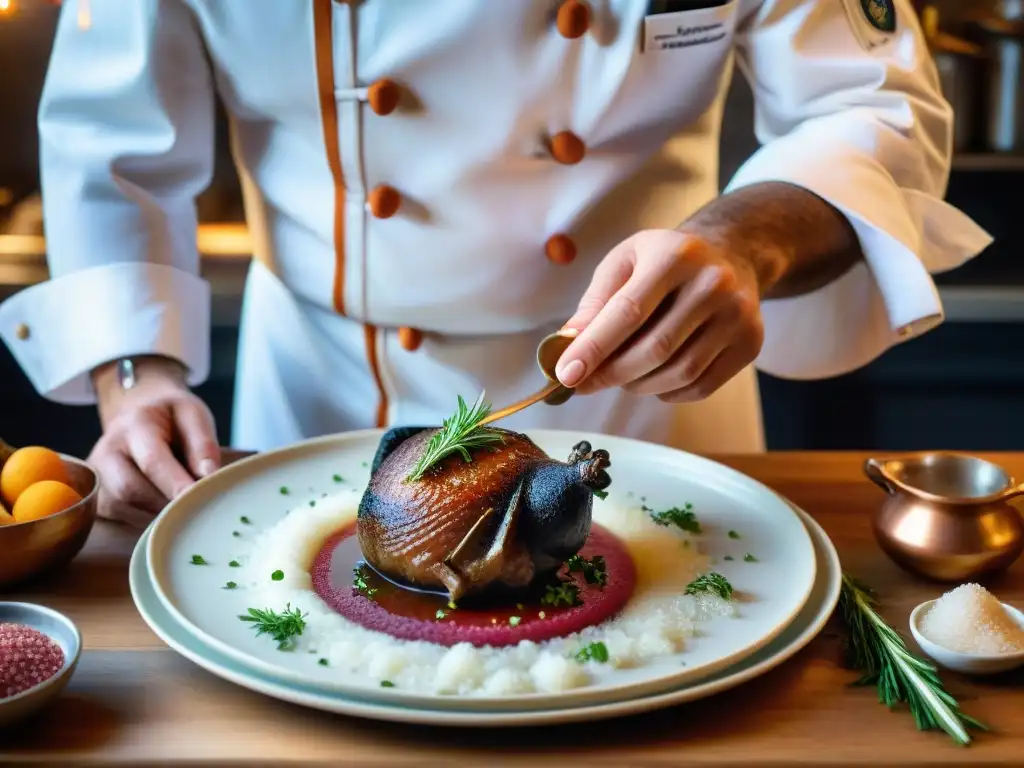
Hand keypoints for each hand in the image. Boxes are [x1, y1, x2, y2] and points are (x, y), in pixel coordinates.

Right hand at [89, 357, 219, 523]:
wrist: (139, 413)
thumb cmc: (171, 417)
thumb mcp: (193, 415)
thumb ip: (202, 443)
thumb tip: (207, 475)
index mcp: (135, 424)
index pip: (152, 460)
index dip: (174, 484)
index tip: (196, 499)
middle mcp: (108, 449)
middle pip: (129, 488)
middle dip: (165, 502)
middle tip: (195, 504)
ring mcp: (97, 474)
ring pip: (124, 507)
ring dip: (158, 512)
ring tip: (182, 500)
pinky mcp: (98, 495)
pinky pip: (121, 517)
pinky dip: (147, 517)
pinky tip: (164, 506)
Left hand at [556, 229, 764, 401]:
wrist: (730, 255)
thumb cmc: (665, 261)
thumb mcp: (625, 262)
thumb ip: (596, 302)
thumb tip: (568, 345)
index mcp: (675, 256)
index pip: (629, 311)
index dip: (594, 347)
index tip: (566, 374)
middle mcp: (713, 283)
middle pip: (655, 348)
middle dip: (612, 374)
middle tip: (586, 383)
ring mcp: (738, 315)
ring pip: (679, 373)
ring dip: (639, 386)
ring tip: (622, 376)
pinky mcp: (750, 343)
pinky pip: (700, 387)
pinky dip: (667, 393)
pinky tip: (654, 379)